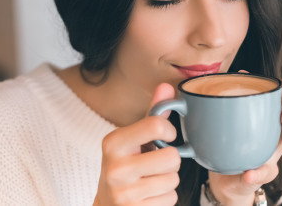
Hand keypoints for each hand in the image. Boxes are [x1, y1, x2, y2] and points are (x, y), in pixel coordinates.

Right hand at [93, 83, 180, 205]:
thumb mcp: (132, 138)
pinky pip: (171, 198)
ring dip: (168, 180)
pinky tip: (149, 194)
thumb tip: (167, 87)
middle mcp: (116, 167)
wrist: (108, 203)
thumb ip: (152, 113)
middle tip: (156, 163)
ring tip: (150, 179)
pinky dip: (165, 197)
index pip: (156, 125)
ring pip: (173, 179)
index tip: (165, 137)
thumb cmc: (124, 164)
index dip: (169, 131)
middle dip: (170, 161)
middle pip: (172, 157)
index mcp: (114, 142)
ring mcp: (124, 192)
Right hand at [208, 74, 281, 205]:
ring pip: (271, 103)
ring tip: (275, 76)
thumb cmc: (239, 181)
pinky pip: (248, 97)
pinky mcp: (240, 115)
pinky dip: (248, 84)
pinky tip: (242, 72)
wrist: (225, 179)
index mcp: (274, 148)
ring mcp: (256, 122)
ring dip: (274, 88)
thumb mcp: (245, 185)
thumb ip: (250, 180)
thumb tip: (249, 175)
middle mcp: (269, 133)